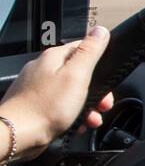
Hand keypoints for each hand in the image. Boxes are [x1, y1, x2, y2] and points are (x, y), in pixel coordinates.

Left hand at [0, 26, 114, 158]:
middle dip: (96, 91)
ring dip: (87, 106)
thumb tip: (100, 30)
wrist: (16, 134)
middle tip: (102, 105)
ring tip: (91, 120)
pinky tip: (76, 125)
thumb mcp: (77, 75)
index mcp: (54, 57)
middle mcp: (43, 69)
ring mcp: (37, 87)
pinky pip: (60, 106)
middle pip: (79, 74)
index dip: (101, 66)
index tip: (108, 83)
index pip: (84, 49)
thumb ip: (90, 51)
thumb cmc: (45, 107)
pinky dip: (72, 115)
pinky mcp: (35, 105)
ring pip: (71, 92)